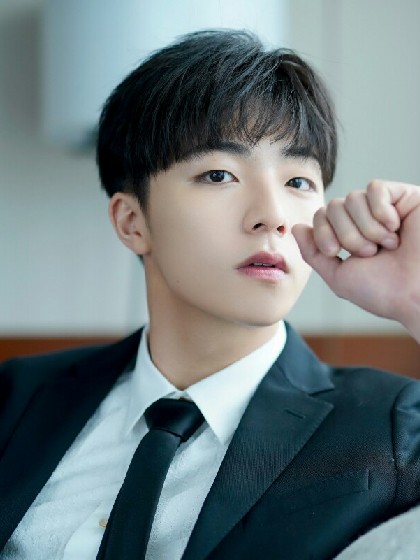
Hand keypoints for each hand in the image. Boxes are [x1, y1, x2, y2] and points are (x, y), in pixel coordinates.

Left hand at [292, 180, 419, 342]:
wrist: (419, 293)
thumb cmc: (385, 291)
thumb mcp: (339, 276)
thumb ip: (314, 253)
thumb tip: (296, 228)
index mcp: (350, 238)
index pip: (320, 217)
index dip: (322, 233)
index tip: (337, 253)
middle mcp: (366, 221)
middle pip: (333, 206)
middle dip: (346, 234)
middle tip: (369, 253)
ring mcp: (385, 208)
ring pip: (353, 197)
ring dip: (366, 227)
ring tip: (387, 246)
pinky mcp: (405, 197)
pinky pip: (375, 188)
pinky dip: (381, 211)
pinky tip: (395, 227)